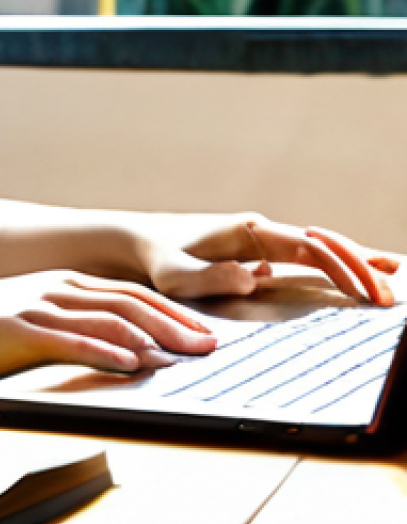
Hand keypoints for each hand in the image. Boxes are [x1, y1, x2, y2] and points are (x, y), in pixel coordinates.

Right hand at [0, 269, 216, 385]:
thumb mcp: (39, 310)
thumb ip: (78, 320)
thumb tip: (126, 344)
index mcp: (68, 283)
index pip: (132, 294)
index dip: (172, 311)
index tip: (205, 330)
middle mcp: (61, 289)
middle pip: (129, 304)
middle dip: (174, 324)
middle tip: (209, 345)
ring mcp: (43, 307)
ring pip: (108, 319)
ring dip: (149, 338)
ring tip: (180, 355)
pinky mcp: (24, 331)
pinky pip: (72, 341)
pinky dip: (106, 351)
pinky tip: (129, 363)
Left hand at [136, 213, 400, 305]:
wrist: (141, 242)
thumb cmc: (158, 260)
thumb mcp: (177, 276)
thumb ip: (213, 277)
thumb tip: (257, 276)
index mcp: (247, 231)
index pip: (306, 246)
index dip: (338, 266)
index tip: (363, 290)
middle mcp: (260, 230)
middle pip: (322, 243)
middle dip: (358, 264)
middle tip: (389, 293)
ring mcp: (261, 239)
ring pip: (318, 246)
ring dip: (353, 261)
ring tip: (389, 280)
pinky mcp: (259, 250)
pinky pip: (304, 255)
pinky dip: (334, 262)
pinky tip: (356, 274)